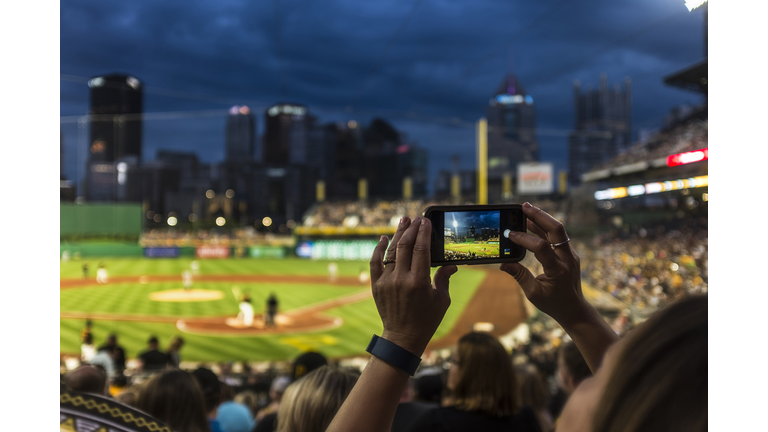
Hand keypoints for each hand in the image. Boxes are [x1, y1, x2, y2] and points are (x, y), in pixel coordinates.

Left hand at [369, 216, 457, 355]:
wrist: (403, 337)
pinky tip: (384, 238)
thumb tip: (451, 265)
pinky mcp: (376, 286)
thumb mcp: (441, 300)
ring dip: (397, 234)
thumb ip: (444, 279)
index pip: (421, 250)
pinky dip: (378, 249)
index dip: (423, 233)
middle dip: (411, 229)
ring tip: (403, 221)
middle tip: (415, 218)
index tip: (425, 221)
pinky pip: (375, 263)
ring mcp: (387, 282)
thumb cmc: (426, 319)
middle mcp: (401, 279)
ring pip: (391, 252)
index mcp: (419, 282)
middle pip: (405, 246)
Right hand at [500, 202, 588, 325]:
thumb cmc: (553, 303)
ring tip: (525, 210)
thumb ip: (519, 276)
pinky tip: (532, 223)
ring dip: (542, 218)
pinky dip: (544, 228)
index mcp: (558, 270)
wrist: (574, 308)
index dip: (525, 239)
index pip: (541, 247)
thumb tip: (503, 264)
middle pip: (557, 230)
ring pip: (558, 230)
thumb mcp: (533, 293)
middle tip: (524, 206)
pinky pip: (557, 236)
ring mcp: (570, 254)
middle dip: (540, 216)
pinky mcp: (568, 253)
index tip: (510, 234)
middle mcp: (567, 259)